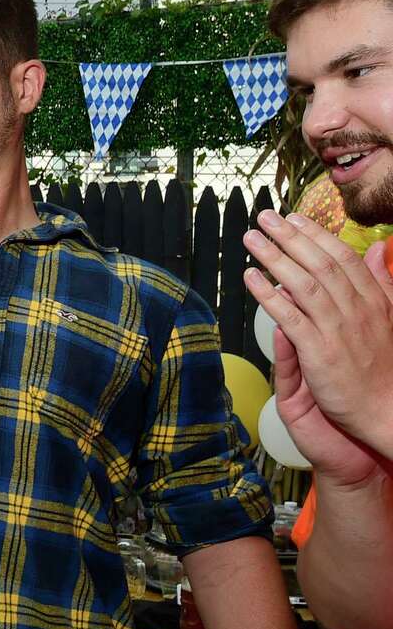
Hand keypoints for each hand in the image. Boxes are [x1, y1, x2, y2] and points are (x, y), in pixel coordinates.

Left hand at [242, 211, 392, 482]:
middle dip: (290, 236)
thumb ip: (380, 283)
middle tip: (264, 216)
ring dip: (274, 257)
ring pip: (303, 284)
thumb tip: (375, 250)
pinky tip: (251, 279)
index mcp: (374, 301)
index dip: (315, 235)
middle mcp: (357, 310)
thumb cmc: (383, 370)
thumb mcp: (389, 318)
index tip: (293, 217)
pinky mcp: (320, 353)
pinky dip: (269, 295)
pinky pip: (290, 317)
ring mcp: (338, 330)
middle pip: (320, 263)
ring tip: (251, 238)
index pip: (342, 257)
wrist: (387, 412)